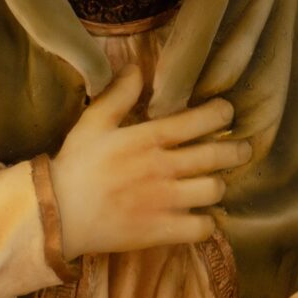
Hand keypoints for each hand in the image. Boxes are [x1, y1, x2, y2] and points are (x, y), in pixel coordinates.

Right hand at [49, 66, 251, 259]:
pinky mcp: (162, 230)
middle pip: (217, 156)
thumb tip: (135, 67)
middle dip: (237, 151)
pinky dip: (206, 223)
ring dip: (217, 185)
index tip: (225, 113)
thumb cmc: (74, 166)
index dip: (221, 114)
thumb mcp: (91, 123)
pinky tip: (199, 217)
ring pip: (214, 190)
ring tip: (212, 184)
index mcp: (147, 139)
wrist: (56, 213)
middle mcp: (162, 168)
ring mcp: (164, 201)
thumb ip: (117, 95)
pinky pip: (203, 228)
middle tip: (241, 150)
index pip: (198, 121)